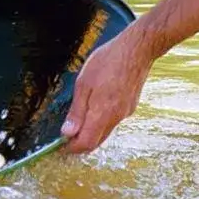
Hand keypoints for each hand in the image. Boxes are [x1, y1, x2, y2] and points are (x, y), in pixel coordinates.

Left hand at [60, 25, 154, 153]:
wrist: (137, 50)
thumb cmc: (107, 62)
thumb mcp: (84, 84)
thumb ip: (77, 111)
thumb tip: (67, 133)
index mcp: (103, 113)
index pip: (87, 143)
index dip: (73, 148)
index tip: (61, 145)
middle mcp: (116, 118)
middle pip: (97, 141)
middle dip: (81, 143)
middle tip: (66, 136)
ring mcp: (126, 113)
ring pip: (106, 131)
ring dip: (91, 132)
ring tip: (77, 121)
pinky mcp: (130, 106)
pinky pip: (113, 121)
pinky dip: (101, 122)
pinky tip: (94, 109)